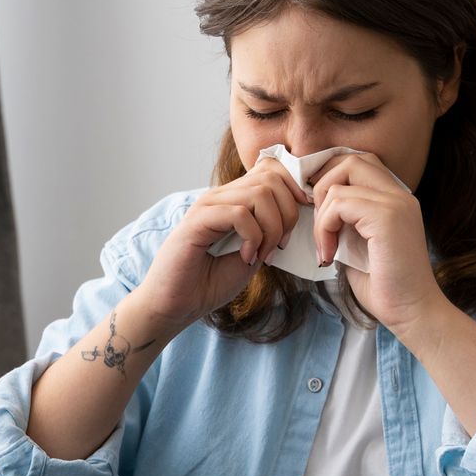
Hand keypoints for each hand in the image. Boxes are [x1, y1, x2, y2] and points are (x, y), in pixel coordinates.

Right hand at [132, 156, 308, 329]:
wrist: (176, 305)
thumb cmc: (210, 282)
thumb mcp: (253, 253)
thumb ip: (271, 232)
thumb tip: (300, 215)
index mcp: (234, 199)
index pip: (273, 170)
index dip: (294, 192)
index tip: (297, 227)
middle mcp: (221, 195)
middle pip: (272, 178)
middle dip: (288, 213)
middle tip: (279, 245)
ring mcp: (208, 205)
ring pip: (260, 194)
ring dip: (272, 228)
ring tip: (262, 254)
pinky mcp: (197, 220)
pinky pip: (240, 214)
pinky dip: (253, 238)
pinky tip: (246, 258)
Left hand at [308, 151, 449, 334]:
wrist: (412, 313)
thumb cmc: (386, 287)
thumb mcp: (357, 246)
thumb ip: (344, 222)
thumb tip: (315, 210)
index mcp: (395, 199)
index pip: (359, 164)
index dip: (330, 178)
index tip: (315, 210)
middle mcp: (399, 195)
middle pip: (350, 159)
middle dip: (321, 184)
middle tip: (316, 221)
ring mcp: (396, 203)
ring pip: (340, 180)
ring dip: (321, 213)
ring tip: (325, 245)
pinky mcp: (387, 217)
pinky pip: (340, 203)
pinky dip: (325, 227)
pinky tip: (330, 254)